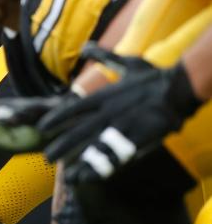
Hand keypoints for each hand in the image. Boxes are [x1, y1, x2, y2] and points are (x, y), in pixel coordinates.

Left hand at [40, 46, 202, 183]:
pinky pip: (118, 157)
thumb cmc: (154, 77)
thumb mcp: (127, 63)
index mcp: (105, 96)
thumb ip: (104, 57)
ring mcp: (124, 126)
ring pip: (96, 148)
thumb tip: (85, 46)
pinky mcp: (140, 139)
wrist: (181, 88)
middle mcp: (110, 112)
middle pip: (79, 132)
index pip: (73, 109)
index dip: (56, 119)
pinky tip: (92, 177)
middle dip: (62, 146)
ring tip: (67, 176)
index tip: (42, 128)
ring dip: (81, 163)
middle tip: (47, 158)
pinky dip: (104, 168)